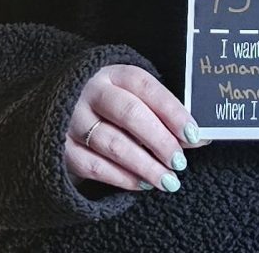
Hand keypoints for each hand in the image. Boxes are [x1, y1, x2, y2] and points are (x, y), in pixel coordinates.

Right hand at [66, 64, 206, 192]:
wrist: (59, 113)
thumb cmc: (110, 106)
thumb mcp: (131, 96)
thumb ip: (161, 112)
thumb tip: (199, 137)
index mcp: (113, 73)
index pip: (146, 87)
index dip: (172, 111)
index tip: (193, 135)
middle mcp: (90, 92)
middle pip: (130, 113)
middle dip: (159, 141)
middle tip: (179, 162)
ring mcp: (71, 119)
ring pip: (113, 143)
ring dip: (145, 165)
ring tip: (167, 180)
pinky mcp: (60, 147)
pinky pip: (94, 166)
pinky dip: (121, 178)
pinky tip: (142, 184)